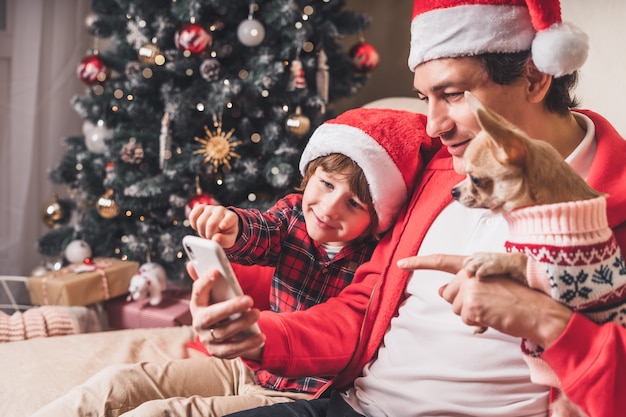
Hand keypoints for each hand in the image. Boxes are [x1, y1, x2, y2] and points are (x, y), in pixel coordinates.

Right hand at [187, 262, 265, 359]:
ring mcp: (207, 339)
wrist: (224, 331)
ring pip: (223, 333)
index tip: (216, 271)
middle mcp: (199, 323)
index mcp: (198, 305)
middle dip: (230, 307)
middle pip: (211, 316)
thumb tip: (193, 264)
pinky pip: (232, 350)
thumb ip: (211, 280)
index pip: (197, 292)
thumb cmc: (221, 305)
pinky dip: (248, 344)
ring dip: (242, 324)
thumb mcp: (217, 293)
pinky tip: (261, 336)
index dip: (205, 282)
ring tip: (257, 314)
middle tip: (249, 300)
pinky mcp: (218, 352)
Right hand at [188, 204, 238, 247]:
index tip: (222, 226)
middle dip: (209, 235)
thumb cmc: (225, 233)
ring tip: (207, 233)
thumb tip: (215, 239)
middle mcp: (221, 210)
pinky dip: (194, 225)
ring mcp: (210, 207)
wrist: (220, 227)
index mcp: (232, 217)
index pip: (229, 218)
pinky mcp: (200, 207)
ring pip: (201, 222)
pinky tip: (199, 227)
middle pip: (211, 224)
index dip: (225, 222)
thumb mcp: (229, 240)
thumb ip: (224, 240)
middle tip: (211, 238)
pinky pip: (193, 216)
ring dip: (202, 232)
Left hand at [397, 254, 572, 347]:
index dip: (419, 262)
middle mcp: (469, 273)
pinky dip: (477, 323)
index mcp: (474, 265)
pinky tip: (493, 318)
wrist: (538, 311)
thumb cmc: (518, 299)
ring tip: (493, 310)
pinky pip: (465, 320)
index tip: (401, 262)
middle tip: (487, 304)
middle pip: (448, 294)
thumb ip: (465, 284)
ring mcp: (469, 289)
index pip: (441, 261)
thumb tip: (441, 290)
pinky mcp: (472, 306)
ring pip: (455, 309)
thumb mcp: (490, 285)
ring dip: (471, 314)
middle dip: (462, 304)